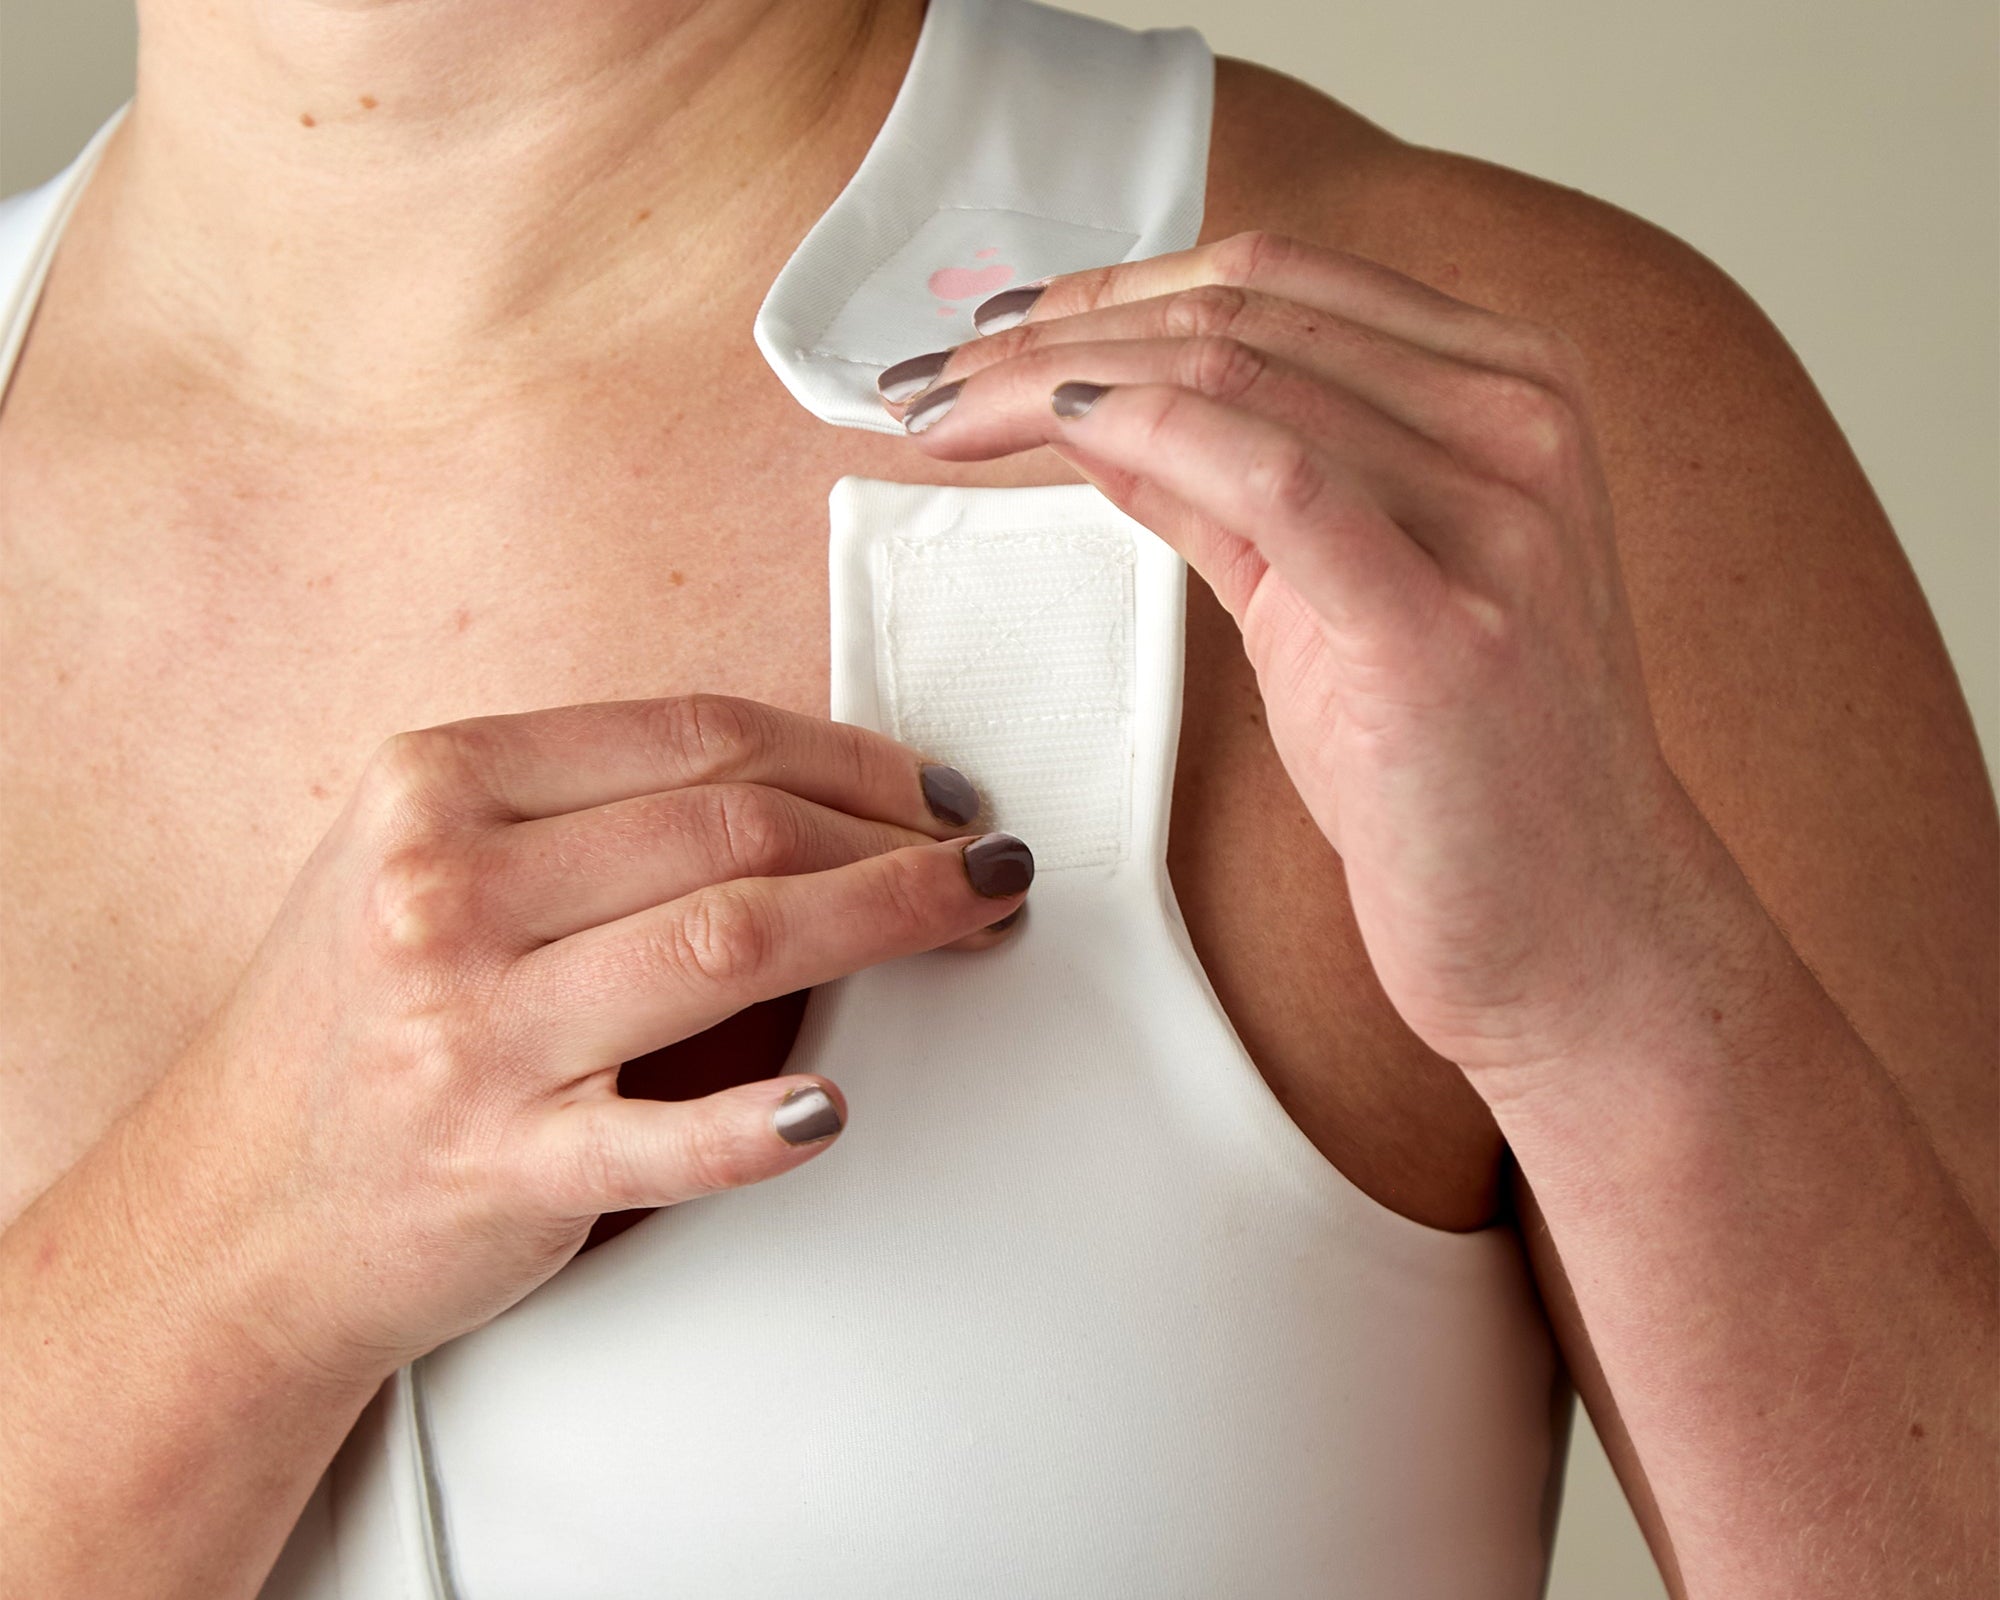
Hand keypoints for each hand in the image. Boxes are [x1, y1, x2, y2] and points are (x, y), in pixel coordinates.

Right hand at [133, 696, 1030, 1384]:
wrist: (235, 1211)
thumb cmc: (358, 1021)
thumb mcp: (427, 863)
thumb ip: (582, 815)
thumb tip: (806, 793)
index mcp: (434, 786)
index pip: (695, 736)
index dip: (848, 756)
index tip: (931, 788)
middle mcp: (443, 892)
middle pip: (735, 826)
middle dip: (896, 836)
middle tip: (984, 863)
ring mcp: (468, 1031)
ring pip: (732, 940)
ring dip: (887, 923)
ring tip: (973, 922)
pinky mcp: (497, 1165)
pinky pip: (663, 1135)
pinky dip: (763, 1123)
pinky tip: (835, 1110)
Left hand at [881, 231, 1700, 1079]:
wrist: (1578, 934)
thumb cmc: (1464, 778)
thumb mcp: (1333, 596)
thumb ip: (1232, 492)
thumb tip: (1102, 414)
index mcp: (1502, 392)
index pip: (1277, 283)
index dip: (1114, 286)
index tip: (1000, 328)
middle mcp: (1513, 425)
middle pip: (1241, 311)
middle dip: (1056, 327)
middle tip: (927, 373)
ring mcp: (1496, 514)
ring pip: (1236, 374)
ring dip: (1055, 378)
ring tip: (940, 411)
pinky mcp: (1444, 622)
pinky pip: (1274, 476)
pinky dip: (1147, 432)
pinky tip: (1054, 429)